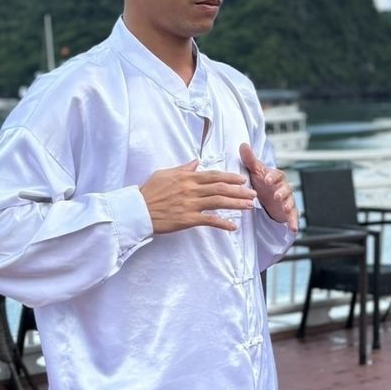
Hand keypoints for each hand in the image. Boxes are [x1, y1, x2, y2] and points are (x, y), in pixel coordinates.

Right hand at [140, 160, 256, 233]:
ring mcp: (190, 204)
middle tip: (253, 194)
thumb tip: (195, 162)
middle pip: (221, 188)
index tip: (242, 179)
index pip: (213, 176)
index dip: (230, 177)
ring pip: (219, 202)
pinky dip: (223, 223)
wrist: (137, 210)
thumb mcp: (164, 174)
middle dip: (239, 191)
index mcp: (186, 177)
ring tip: (249, 206)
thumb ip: (182, 168)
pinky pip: (209, 220)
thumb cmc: (149, 192)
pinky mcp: (187, 219)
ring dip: (236, 204)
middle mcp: (191, 189)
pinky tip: (233, 227)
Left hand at [240, 143, 297, 231]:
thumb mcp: (254, 172)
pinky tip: (294, 228)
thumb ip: (250, 159)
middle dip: (282, 192)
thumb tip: (243, 145)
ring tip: (285, 208)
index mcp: (276, 178)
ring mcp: (287, 201)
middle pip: (286, 188)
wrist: (267, 198)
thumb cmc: (262, 183)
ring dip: (288, 205)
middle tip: (276, 195)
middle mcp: (284, 188)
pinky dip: (294, 222)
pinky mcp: (288, 213)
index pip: (277, 175)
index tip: (267, 179)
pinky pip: (293, 217)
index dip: (273, 177)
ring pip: (291, 202)